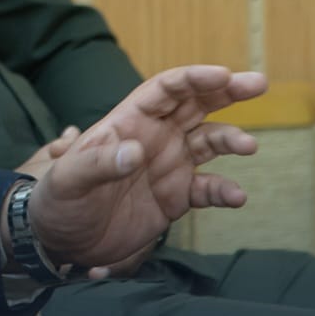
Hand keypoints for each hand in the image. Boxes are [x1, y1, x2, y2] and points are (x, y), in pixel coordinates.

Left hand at [25, 65, 264, 270]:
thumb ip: (99, 164)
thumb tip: (136, 152)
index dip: (194, 78)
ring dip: (231, 139)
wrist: (60, 240)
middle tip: (257, 83)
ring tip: (248, 146)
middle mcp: (154, 136)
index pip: (165, 89)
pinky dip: (224, 190)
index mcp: (128, 121)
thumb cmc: (57, 200)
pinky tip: (236, 197)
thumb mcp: (68, 179)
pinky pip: (208, 188)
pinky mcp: (176, 198)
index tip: (222, 75)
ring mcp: (168, 165)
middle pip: (196, 104)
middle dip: (227, 91)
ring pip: (210, 141)